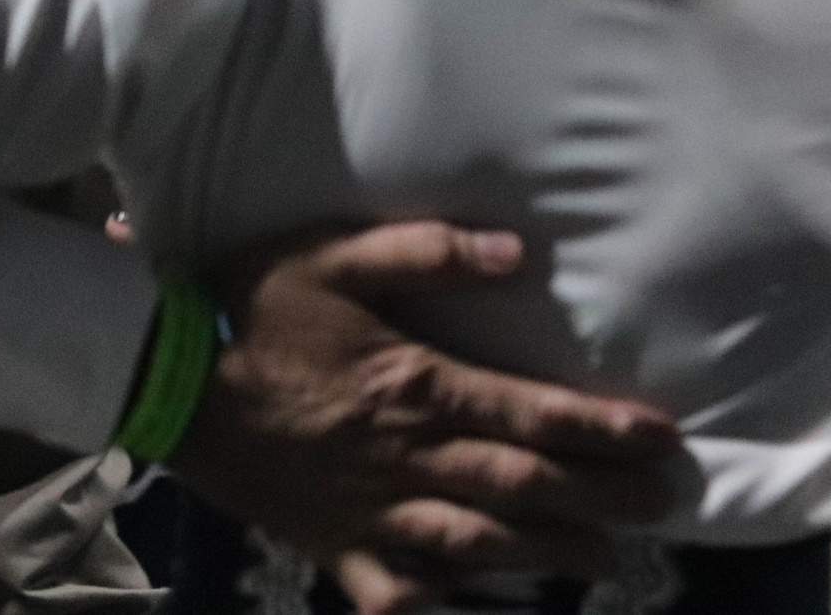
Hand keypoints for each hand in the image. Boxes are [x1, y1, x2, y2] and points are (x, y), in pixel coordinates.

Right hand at [167, 223, 680, 611]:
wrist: (167, 377)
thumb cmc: (252, 307)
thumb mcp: (333, 254)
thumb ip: (427, 251)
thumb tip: (517, 254)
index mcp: (416, 385)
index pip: (532, 412)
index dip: (603, 427)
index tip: (664, 438)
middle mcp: (408, 458)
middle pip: (525, 486)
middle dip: (600, 497)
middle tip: (661, 506)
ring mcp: (371, 512)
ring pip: (479, 545)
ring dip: (549, 554)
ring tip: (604, 560)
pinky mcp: (333, 547)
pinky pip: (395, 593)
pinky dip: (437, 607)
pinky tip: (474, 610)